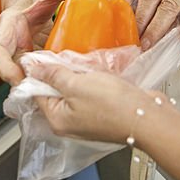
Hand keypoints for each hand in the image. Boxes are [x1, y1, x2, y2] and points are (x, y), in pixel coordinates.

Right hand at [0, 0, 90, 84]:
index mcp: (10, 25)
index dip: (3, 68)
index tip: (18, 77)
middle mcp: (13, 44)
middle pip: (10, 71)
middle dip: (27, 83)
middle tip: (47, 90)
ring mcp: (24, 54)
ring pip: (28, 75)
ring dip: (42, 84)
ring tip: (61, 88)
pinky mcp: (37, 60)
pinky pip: (43, 73)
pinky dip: (54, 79)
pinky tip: (71, 80)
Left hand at [30, 63, 153, 142]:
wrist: (146, 116)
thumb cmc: (112, 105)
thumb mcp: (76, 84)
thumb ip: (53, 75)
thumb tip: (32, 69)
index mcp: (57, 120)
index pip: (37, 93)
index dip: (37, 73)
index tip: (41, 56)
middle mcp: (70, 124)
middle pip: (56, 93)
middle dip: (60, 73)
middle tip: (66, 58)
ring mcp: (87, 120)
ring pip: (74, 92)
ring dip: (78, 77)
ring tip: (85, 65)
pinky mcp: (103, 114)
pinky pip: (91, 94)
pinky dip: (92, 82)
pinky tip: (98, 73)